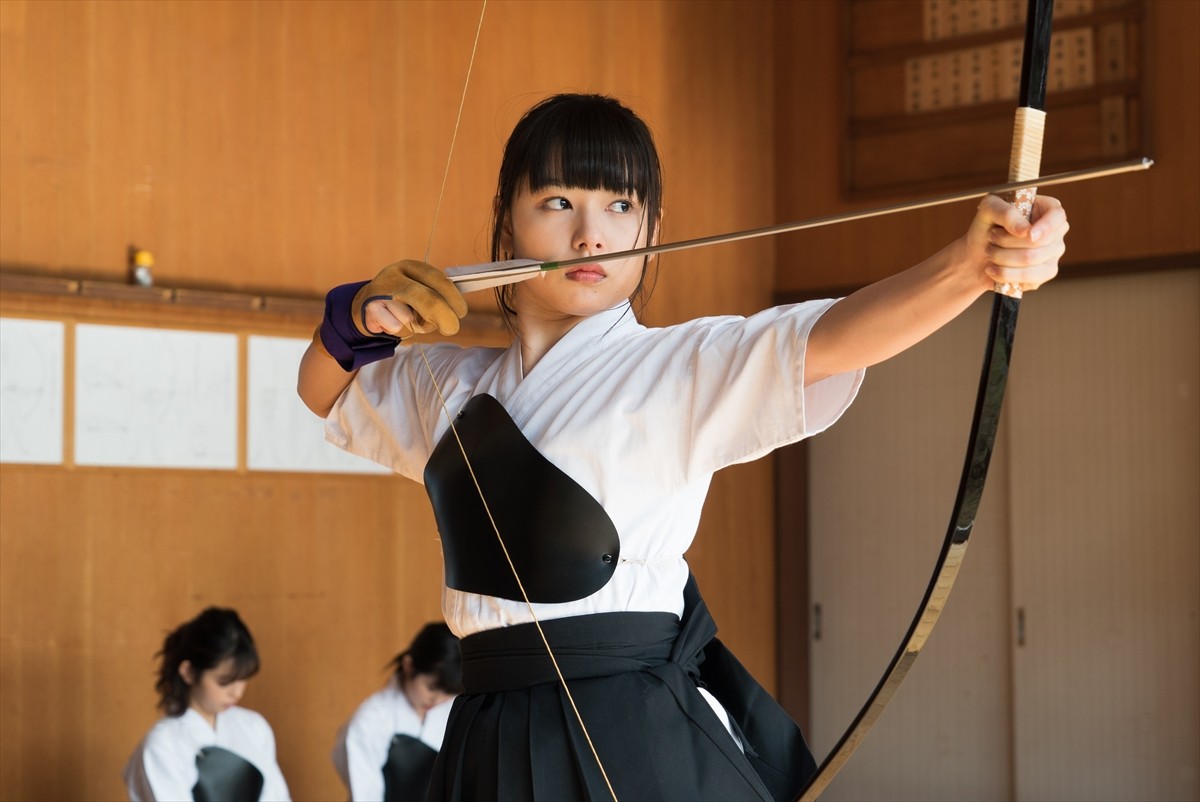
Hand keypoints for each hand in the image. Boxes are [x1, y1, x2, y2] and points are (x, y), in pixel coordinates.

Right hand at [353, 260, 468, 337]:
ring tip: (405, 319)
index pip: (438, 279)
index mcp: (413, 267)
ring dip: (414, 325)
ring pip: (407, 317)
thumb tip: (457, 311)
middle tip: (451, 328)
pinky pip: (394, 326)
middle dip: (443, 315)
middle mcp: (396, 274)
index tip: (461, 313)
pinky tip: (389, 321)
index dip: (453, 297)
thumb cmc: (404, 301)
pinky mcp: (369, 307)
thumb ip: (438, 298)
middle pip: (426, 297)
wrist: (369, 305)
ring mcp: (380, 290)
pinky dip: (396, 329)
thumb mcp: (422, 292)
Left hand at [966, 194, 1067, 293]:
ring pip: (1032, 259)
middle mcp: (1055, 232)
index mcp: (1047, 209)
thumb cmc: (985, 226)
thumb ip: (1006, 213)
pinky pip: (1030, 278)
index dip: (1046, 226)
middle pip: (1040, 242)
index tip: (1028, 235)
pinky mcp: (1045, 274)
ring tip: (989, 252)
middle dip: (1007, 242)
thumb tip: (1025, 231)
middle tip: (991, 237)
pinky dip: (1005, 274)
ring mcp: (1053, 254)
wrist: (976, 255)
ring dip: (1002, 257)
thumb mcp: (988, 208)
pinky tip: (992, 269)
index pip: (1057, 215)